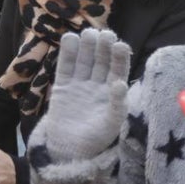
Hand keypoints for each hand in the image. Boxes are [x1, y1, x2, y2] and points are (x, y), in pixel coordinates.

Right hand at [36, 29, 131, 161]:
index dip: (119, 57)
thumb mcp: (112, 123)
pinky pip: (66, 66)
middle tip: (104, 34)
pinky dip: (67, 53)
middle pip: (101, 60)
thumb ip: (118, 104)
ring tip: (88, 33)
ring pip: (84, 60)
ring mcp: (80, 83)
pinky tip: (69, 38)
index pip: (118, 69)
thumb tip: (121, 83)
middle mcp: (98, 84)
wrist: (70, 150)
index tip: (120, 45)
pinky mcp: (63, 85)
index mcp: (114, 91)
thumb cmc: (97, 139)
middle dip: (103, 47)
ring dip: (86, 46)